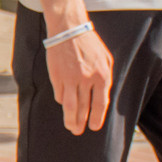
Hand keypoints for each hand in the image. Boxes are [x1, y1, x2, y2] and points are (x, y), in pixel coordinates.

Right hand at [44, 20, 113, 135]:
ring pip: (70, 106)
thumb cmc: (89, 44)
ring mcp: (70, 79)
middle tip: (78, 131)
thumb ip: (105, 78)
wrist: (68, 29)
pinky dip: (62, 101)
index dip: (97, 118)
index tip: (94, 127)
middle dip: (81, 122)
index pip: (100, 104)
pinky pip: (59, 94)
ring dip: (70, 120)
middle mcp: (86, 79)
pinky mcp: (57, 76)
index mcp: (102, 75)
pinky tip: (64, 106)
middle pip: (84, 108)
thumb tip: (100, 98)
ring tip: (70, 128)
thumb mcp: (105, 59)